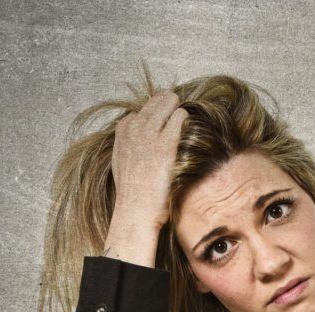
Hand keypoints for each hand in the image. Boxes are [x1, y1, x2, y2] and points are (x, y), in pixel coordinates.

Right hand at [103, 89, 187, 265]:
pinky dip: (187, 121)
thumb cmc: (133, 192)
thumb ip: (131, 144)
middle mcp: (134, 127)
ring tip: (186, 126)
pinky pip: (180, 117)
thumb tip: (142, 139)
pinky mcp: (165, 143)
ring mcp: (149, 133)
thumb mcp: (123, 161)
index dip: (157, 117)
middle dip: (170, 106)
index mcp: (123, 130)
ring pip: (169, 102)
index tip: (164, 128)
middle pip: (157, 99)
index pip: (143, 109)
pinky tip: (190, 132)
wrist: (136, 209)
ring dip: (180, 112)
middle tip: (180, 119)